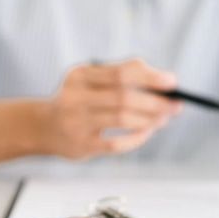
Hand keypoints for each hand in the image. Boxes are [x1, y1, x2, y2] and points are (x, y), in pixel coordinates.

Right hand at [38, 59, 182, 159]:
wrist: (44, 127)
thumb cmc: (78, 101)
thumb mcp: (90, 81)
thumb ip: (122, 77)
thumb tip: (164, 84)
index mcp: (80, 75)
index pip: (121, 72)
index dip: (150, 77)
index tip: (172, 82)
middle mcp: (75, 97)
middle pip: (124, 97)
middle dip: (155, 102)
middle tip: (174, 106)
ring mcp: (76, 122)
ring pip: (122, 119)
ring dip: (149, 119)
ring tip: (162, 119)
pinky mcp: (81, 145)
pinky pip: (116, 144)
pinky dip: (136, 138)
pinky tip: (145, 133)